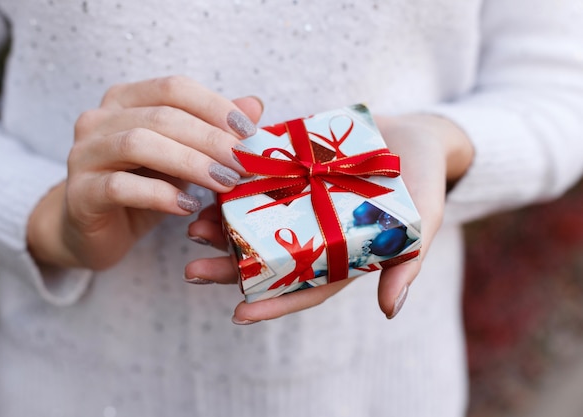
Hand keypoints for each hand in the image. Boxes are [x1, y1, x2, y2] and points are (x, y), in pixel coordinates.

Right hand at [27, 76, 262, 268]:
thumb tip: (254, 105)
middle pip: (161, 116)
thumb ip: (212, 130)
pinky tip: (187, 206)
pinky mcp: (80, 193)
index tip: (248, 131)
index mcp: (125, 101)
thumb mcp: (182, 157)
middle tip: (243, 162)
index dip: (214, 106)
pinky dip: (160, 195)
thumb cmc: (142, 188)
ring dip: (189, 162)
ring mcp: (84, 155)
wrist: (95, 231)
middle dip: (210, 138)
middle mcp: (99, 120)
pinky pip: (120, 186)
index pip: (173, 88)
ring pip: (138, 144)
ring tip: (223, 182)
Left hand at [185, 113, 472, 321]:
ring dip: (223, 227)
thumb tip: (390, 311)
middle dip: (230, 269)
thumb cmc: (424, 181)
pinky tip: (211, 181)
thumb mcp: (424, 221)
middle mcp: (312, 232)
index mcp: (339, 255)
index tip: (239, 314)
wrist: (416, 132)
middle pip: (267, 259)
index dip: (273, 303)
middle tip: (193, 271)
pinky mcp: (292, 167)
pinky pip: (259, 178)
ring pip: (254, 222)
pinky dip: (236, 182)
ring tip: (194, 228)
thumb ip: (407, 262)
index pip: (302, 287)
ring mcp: (299, 201)